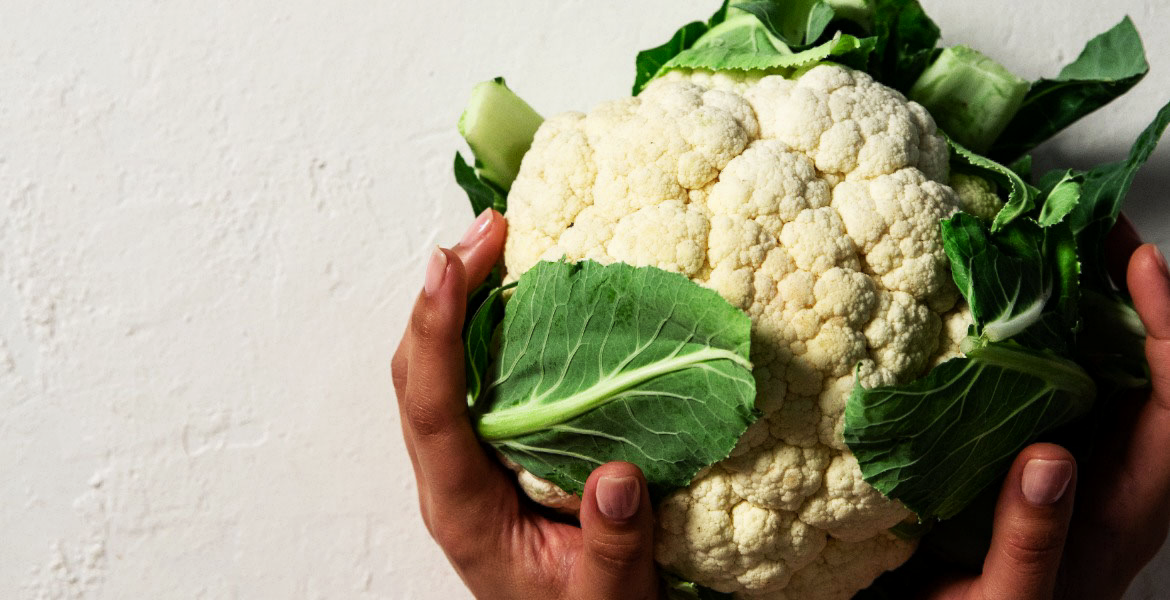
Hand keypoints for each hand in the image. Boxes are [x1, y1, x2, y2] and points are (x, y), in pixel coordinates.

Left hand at [392, 210, 659, 599]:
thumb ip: (613, 548)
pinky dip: (485, 325)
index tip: (446, 264)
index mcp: (464, 511)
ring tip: (499, 238)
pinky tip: (520, 294)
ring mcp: (467, 461)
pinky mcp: (492, 450)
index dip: (432, 333)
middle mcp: (451, 477)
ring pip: (439, 367)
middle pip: (419, 371)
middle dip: (442, 292)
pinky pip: (473, 376)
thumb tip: (617, 478)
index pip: (430, 411)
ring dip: (459, 299)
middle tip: (489, 228)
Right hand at [913, 216, 1169, 599]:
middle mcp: (1115, 469)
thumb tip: (1048, 461)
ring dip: (1084, 297)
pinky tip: (996, 304)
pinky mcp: (1032, 446)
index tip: (1138, 266)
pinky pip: (1052, 374)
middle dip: (1133, 286)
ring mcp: (1076, 454)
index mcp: (1128, 507)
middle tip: (1088, 224)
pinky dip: (1034, 329)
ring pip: (1104, 361)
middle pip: (1153, 361)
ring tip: (1045, 242)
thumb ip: (1032, 546)